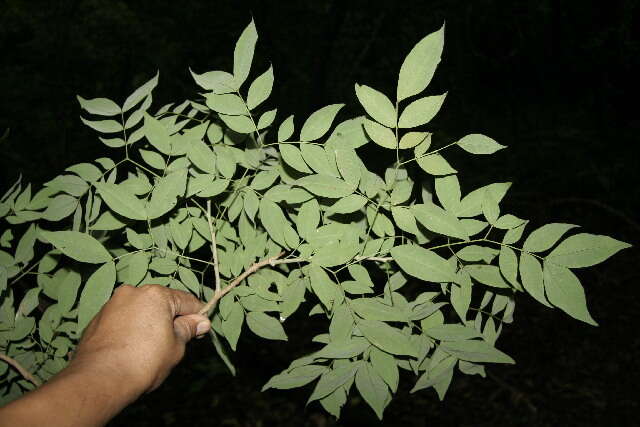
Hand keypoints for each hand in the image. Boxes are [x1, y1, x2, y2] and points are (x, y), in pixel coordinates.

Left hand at [70, 284, 210, 393]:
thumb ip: (188, 330)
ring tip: (151, 348)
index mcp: (156, 295)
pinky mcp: (97, 319)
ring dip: (149, 324)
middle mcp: (133, 293)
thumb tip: (201, 322)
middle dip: (171, 319)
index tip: (201, 330)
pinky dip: (130, 329)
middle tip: (176, 342)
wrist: (99, 379)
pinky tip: (132, 349)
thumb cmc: (143, 362)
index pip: (187, 301)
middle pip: (161, 303)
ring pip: (140, 310)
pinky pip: (122, 320)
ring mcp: (112, 304)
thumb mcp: (176, 347)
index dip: (198, 316)